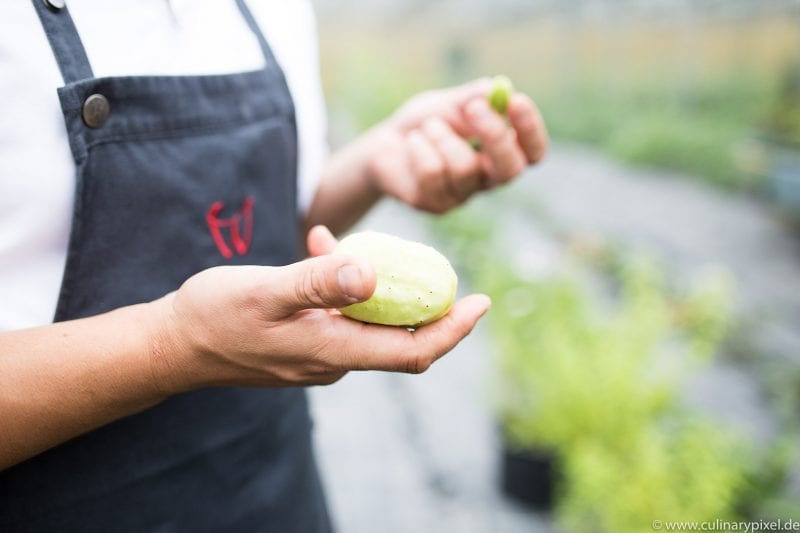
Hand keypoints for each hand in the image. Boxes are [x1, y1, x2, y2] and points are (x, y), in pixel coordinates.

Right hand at [151, 226, 490, 391]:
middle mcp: (334, 360)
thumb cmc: (215, 316)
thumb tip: (373, 272)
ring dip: (378, 285)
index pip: (413, 350)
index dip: (452, 330)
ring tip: (358, 243)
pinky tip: (323, 248)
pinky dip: (345, 285)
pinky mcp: (305, 344)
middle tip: (445, 271)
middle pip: (401, 340)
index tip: (481, 303)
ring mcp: (319, 355)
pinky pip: (341, 315)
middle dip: (429, 307)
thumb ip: (318, 280)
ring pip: (370, 322)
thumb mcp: (266, 291)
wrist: (173, 345)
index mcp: (333, 350)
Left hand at [365, 78, 547, 212]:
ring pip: (465, 169)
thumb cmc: (425, 123)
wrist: (383, 144)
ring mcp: (462, 195)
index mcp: (501, 154)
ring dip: (443, 136)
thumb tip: (499, 89)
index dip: (530, 130)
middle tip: (475, 107)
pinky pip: (433, 172)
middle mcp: (487, 179)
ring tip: (428, 125)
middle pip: (511, 171)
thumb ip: (474, 95)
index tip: (517, 101)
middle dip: (495, 137)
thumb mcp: (450, 103)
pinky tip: (413, 143)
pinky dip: (421, 147)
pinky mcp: (435, 205)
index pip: (533, 152)